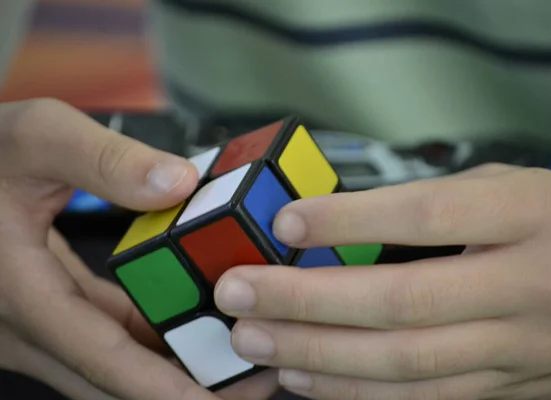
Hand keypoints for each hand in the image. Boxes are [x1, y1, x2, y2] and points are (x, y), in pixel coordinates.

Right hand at [0, 99, 277, 399]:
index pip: (102, 357)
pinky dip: (149, 338)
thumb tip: (180, 184)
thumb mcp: (38, 137)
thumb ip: (106, 160)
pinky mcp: (46, 316)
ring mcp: (33, 328)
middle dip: (183, 389)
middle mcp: (24, 327)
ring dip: (172, 367)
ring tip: (236, 354)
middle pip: (113, 380)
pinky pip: (104, 339)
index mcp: (21, 292)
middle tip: (252, 378)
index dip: (164, 387)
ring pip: (111, 366)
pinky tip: (192, 323)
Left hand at [214, 164, 550, 399]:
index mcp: (528, 217)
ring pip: (406, 364)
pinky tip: (306, 380)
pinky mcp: (508, 389)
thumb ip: (432, 205)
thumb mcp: (509, 189)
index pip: (425, 217)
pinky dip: (358, 394)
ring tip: (255, 342)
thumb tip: (341, 226)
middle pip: (401, 303)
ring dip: (318, 357)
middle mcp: (524, 287)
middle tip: (240, 295)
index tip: (285, 224)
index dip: (349, 221)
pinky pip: (426, 399)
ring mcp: (518, 348)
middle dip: (306, 302)